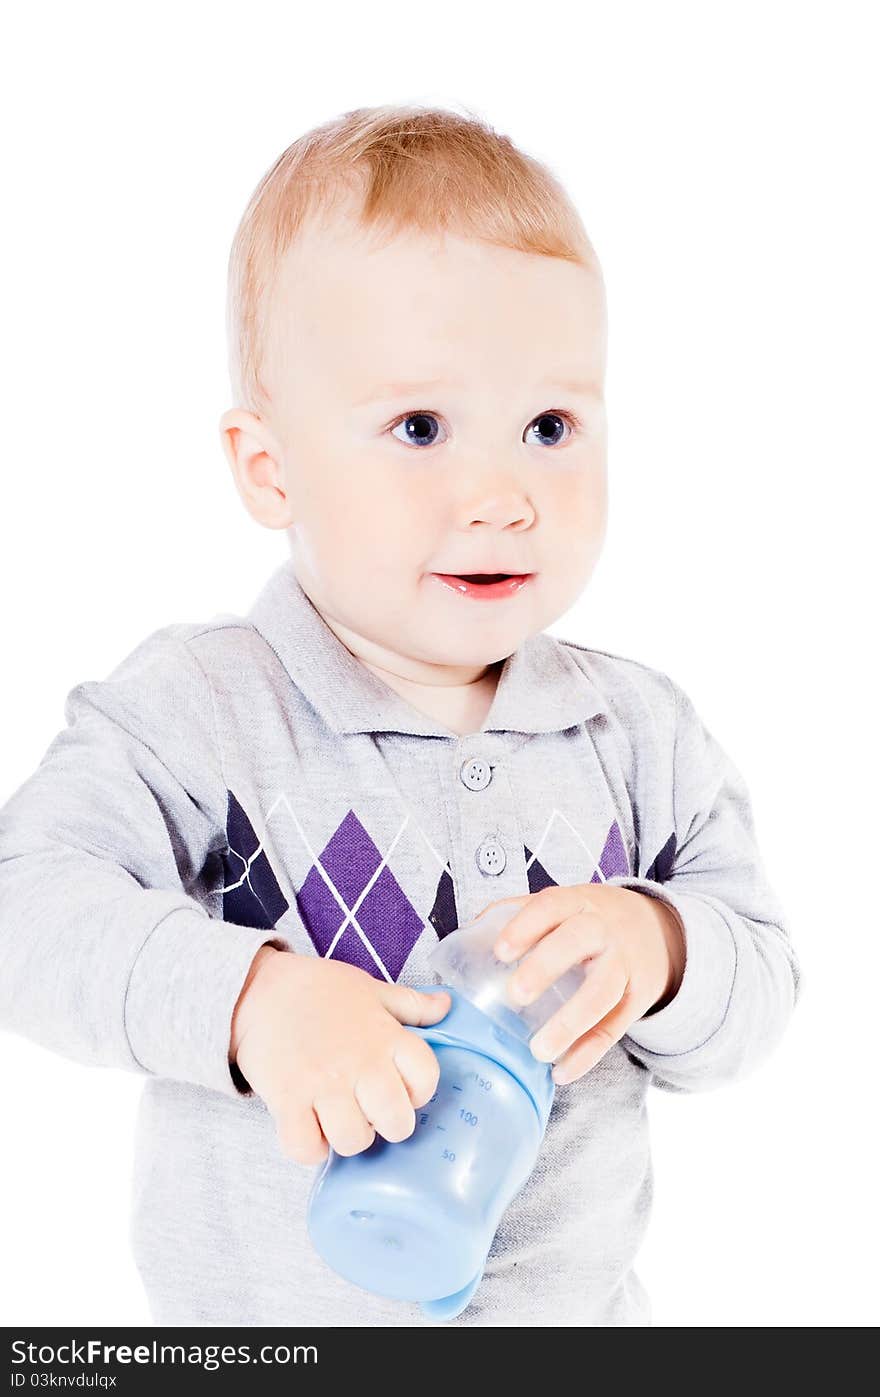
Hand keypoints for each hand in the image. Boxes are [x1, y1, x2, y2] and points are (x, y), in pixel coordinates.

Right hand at [229, 947, 450, 1164]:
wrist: (258, 989)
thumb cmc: (318, 989)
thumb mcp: (371, 989)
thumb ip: (411, 1004)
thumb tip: (448, 1005)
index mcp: (385, 1035)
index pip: (427, 1078)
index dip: (419, 1090)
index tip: (401, 1087)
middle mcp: (359, 1062)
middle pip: (397, 1122)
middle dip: (388, 1124)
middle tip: (370, 1110)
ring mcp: (322, 1084)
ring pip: (354, 1141)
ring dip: (348, 1137)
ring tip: (338, 1117)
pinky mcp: (287, 1100)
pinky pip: (307, 1148)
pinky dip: (309, 1147)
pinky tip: (309, 1126)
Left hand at [479, 885, 684, 1084]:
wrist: (655, 930)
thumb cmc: (589, 920)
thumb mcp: (563, 905)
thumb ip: (518, 915)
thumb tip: (466, 939)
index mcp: (577, 903)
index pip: (552, 906)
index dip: (526, 926)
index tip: (501, 951)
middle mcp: (603, 930)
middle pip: (578, 941)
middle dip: (546, 966)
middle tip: (516, 995)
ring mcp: (623, 964)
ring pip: (602, 992)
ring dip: (570, 1023)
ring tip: (538, 1050)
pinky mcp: (637, 998)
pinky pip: (614, 1028)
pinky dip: (588, 1054)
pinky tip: (562, 1072)